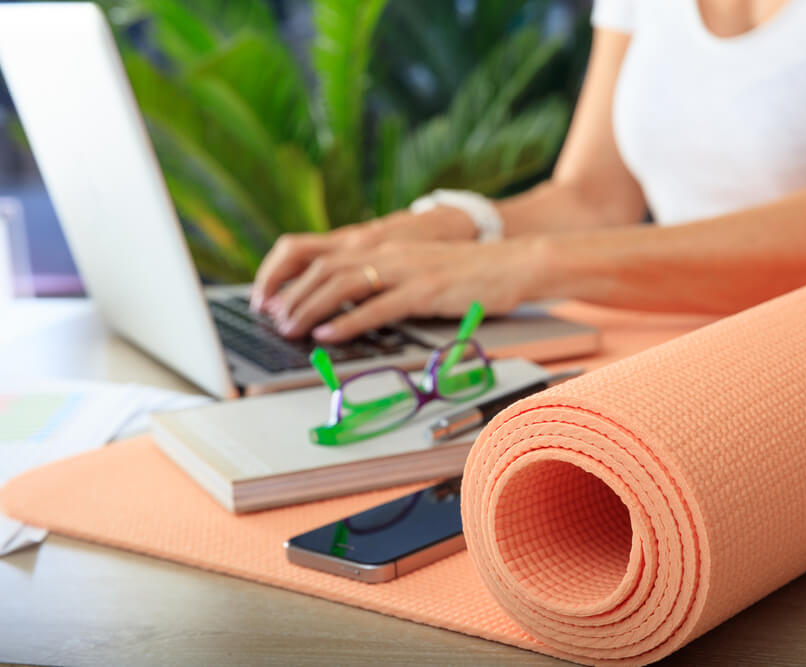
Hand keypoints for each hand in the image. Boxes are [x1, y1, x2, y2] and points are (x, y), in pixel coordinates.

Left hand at [264, 238, 550, 341]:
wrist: (513, 263)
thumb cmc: (469, 273)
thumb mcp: (418, 269)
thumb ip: (386, 280)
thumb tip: (352, 305)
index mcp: (384, 247)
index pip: (323, 256)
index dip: (289, 277)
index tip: (268, 298)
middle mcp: (389, 253)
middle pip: (325, 269)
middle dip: (291, 295)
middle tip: (270, 318)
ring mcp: (406, 270)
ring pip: (344, 285)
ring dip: (311, 308)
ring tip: (290, 328)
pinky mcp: (425, 291)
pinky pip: (378, 306)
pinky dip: (348, 322)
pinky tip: (328, 335)